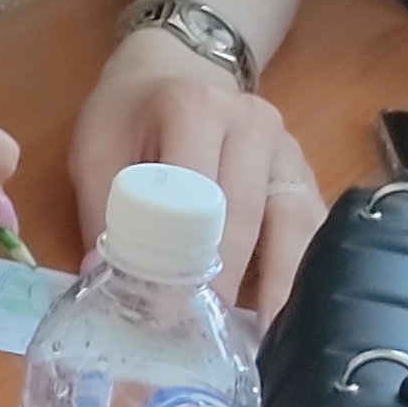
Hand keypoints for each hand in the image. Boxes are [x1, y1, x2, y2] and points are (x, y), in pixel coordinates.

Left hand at [69, 29, 327, 312]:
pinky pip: (311, 228)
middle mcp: (251, 124)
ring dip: (278, 284)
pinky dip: (298, 271)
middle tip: (207, 331)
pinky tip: (283, 312)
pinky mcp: (305, 172)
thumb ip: (102, 209)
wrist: (177, 69)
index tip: (170, 309)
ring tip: (259, 336)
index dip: (183, 255)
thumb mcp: (96, 148)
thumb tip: (102, 276)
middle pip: (245, 213)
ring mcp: (286, 147)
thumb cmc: (130, 114)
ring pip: (293, 224)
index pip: (194, 192)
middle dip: (227, 279)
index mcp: (194, 109)